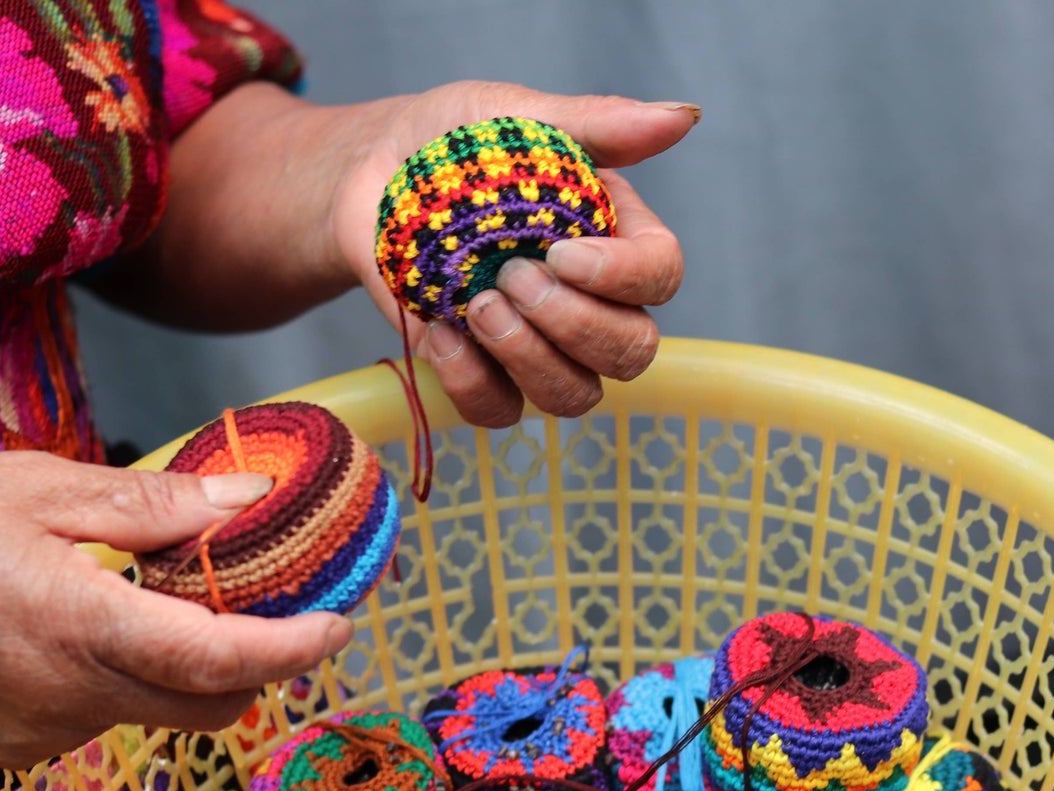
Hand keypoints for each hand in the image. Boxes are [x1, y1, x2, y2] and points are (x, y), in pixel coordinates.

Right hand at [0, 454, 350, 768]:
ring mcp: (49, 732)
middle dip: (261, 664)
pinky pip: (111, 718)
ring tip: (160, 597)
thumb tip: (250, 501)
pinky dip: (130, 678)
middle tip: (275, 606)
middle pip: (214, 704)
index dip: (295, 648)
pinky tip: (90, 626)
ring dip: (191, 666)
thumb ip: (155, 505)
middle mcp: (75, 695)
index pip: (222, 658)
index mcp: (83, 626)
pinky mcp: (26, 747)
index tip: (340, 624)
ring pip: (164, 712)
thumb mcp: (38, 487)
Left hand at [106, 81, 692, 423]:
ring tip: (476, 306)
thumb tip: (685, 117)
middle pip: (633, 352)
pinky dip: (470, 380)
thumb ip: (599, 124)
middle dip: (575, 324)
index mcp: (614, 236)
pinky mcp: (486, 376)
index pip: (661, 276)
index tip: (562, 252)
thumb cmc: (451, 141)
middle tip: (513, 276)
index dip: (624, 278)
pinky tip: (438, 332)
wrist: (367, 177)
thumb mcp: (519, 116)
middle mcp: (590, 301)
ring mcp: (539, 347)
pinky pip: (501, 411)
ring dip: (529, 357)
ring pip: (576, 396)